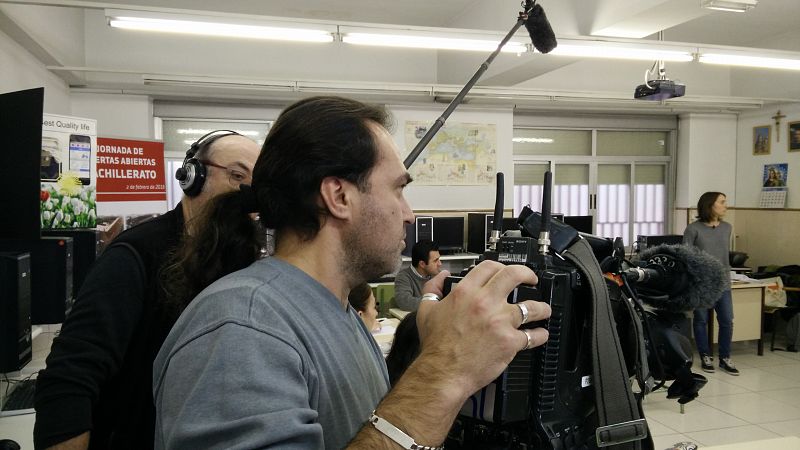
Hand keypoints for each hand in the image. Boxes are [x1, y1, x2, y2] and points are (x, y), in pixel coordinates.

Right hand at [415, 260, 549, 400]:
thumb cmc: (436, 346)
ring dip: (541, 307)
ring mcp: (500, 321)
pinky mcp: (510, 342)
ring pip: (531, 307)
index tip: (504, 271)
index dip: (499, 266)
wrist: (443, 372)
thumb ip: (433, 288)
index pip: (489, 267)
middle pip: (515, 276)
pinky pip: (533, 336)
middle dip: (528, 274)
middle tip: (531, 279)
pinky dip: (540, 335)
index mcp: (466, 293)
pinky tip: (540, 334)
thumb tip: (441, 277)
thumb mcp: (427, 310)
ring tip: (543, 309)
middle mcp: (485, 303)